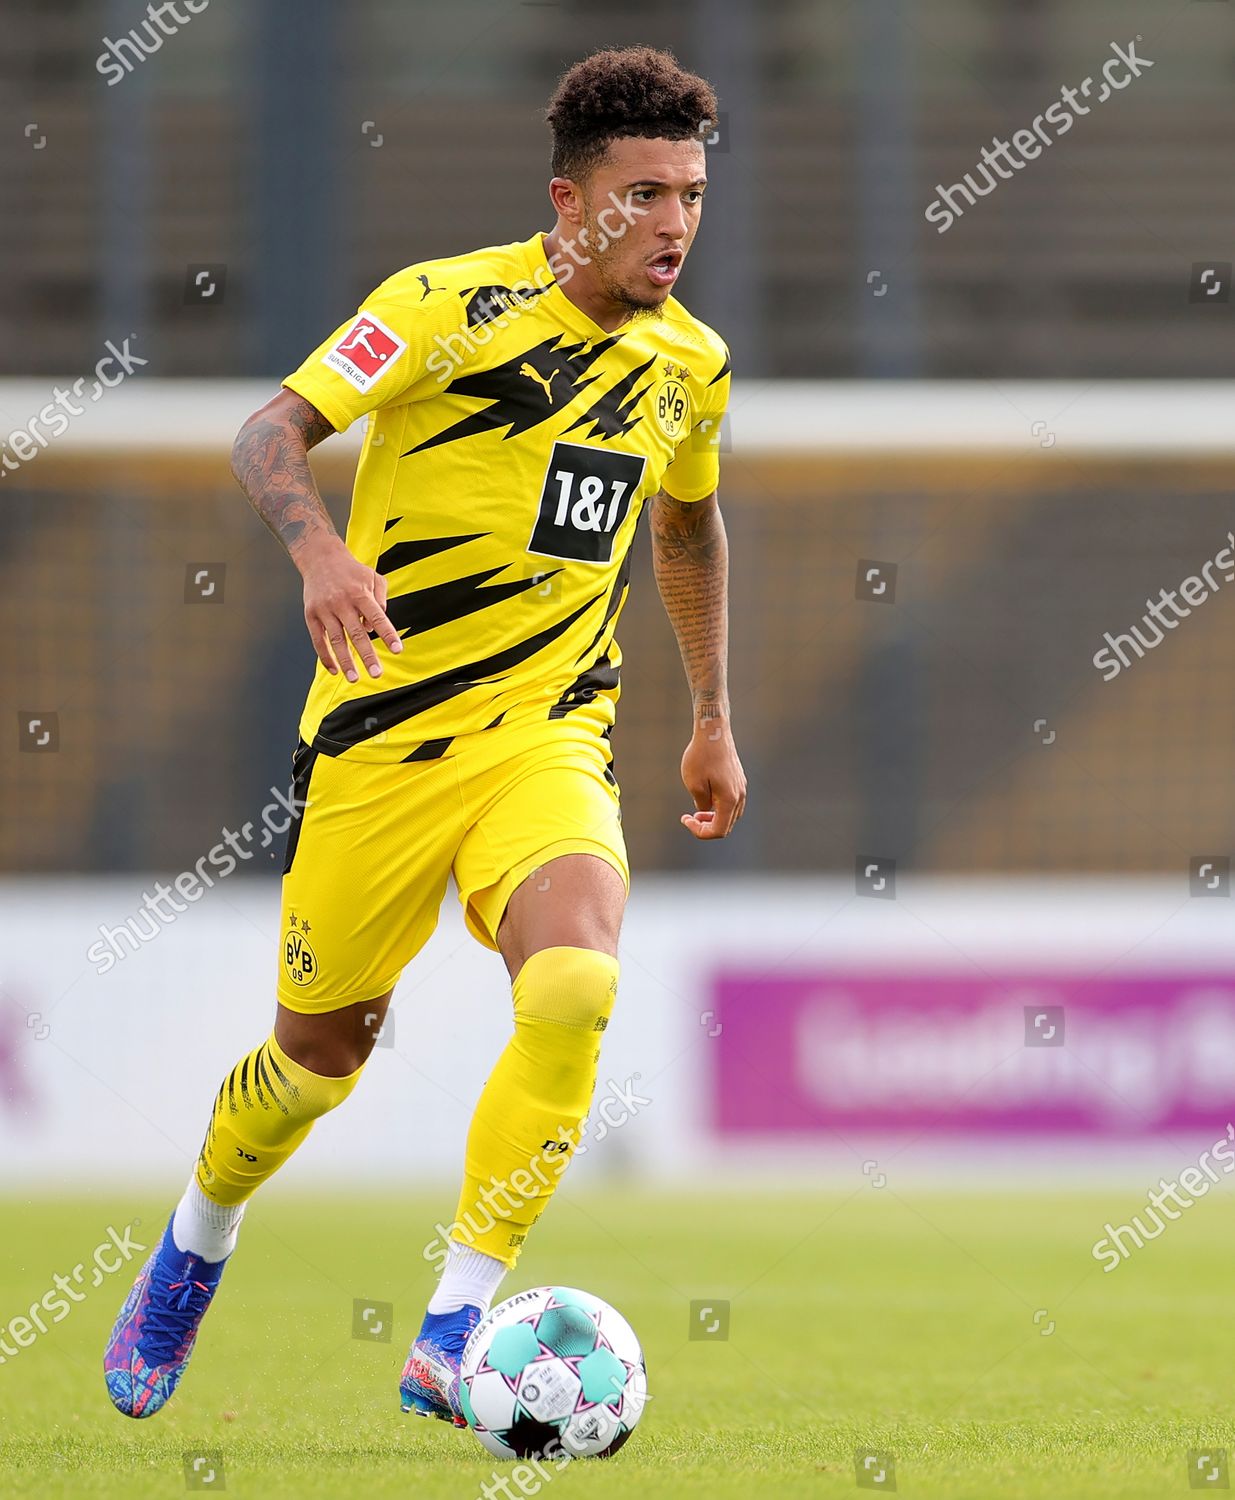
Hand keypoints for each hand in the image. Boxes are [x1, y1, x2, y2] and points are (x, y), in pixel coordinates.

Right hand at [298, 536, 402, 681]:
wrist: (320, 558)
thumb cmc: (352, 571)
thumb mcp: (373, 578)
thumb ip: (381, 600)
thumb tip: (374, 627)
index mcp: (360, 593)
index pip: (377, 616)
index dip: (387, 634)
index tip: (397, 650)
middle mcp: (342, 602)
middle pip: (356, 633)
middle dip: (367, 655)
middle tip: (377, 674)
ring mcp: (325, 609)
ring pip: (336, 640)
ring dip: (346, 661)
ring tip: (354, 679)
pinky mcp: (310, 614)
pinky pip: (318, 640)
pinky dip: (326, 656)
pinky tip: (335, 670)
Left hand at [679, 719, 745, 838]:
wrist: (713, 731)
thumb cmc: (701, 756)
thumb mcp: (694, 783)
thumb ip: (701, 803)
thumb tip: (706, 811)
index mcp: (729, 800)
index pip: (719, 830)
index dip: (700, 832)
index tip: (685, 819)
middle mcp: (740, 796)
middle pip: (727, 825)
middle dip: (707, 826)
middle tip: (689, 818)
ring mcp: (741, 787)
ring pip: (731, 814)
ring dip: (714, 818)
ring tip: (697, 811)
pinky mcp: (738, 780)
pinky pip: (732, 802)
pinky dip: (720, 807)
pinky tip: (706, 798)